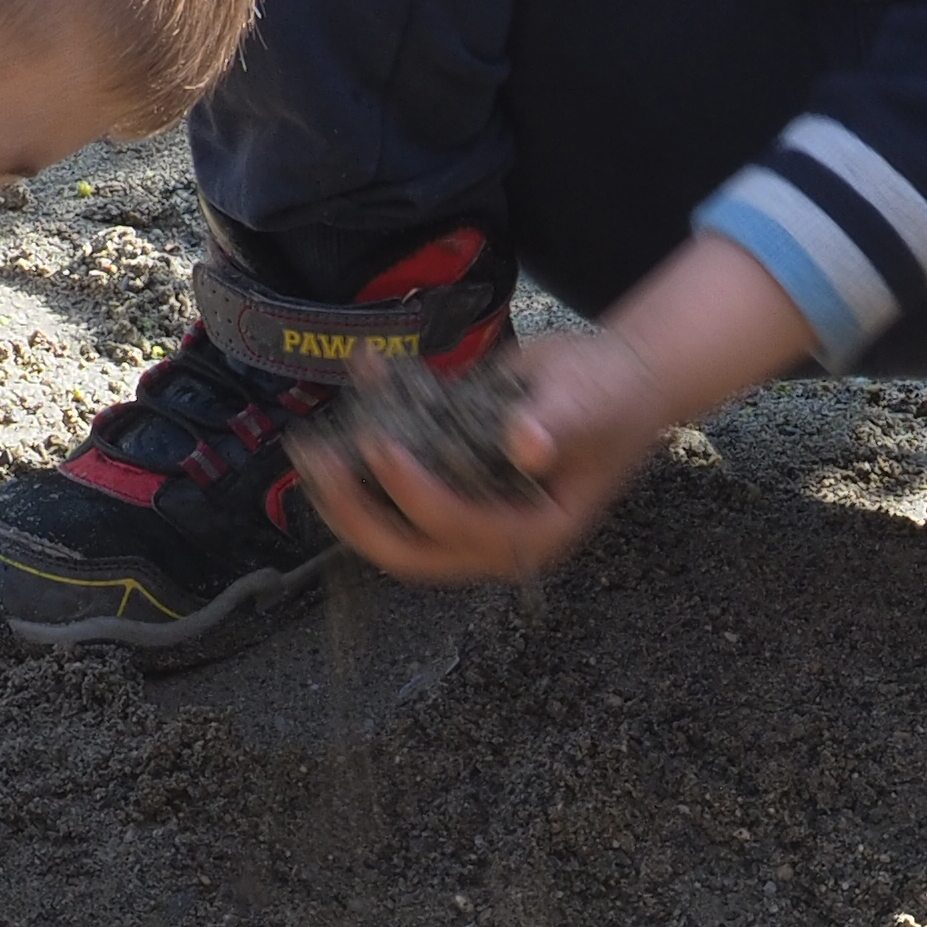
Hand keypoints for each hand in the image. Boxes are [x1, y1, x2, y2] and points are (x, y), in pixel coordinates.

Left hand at [299, 321, 673, 583]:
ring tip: (309, 447)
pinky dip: (366, 449)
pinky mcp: (448, 486)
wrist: (616, 377)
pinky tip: (354, 392)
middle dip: (357, 513)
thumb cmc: (612, 395)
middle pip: (410, 549)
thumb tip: (528, 445)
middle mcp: (496, 536)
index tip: (380, 445)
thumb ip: (559, 425)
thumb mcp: (593, 405)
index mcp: (535, 533)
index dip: (415, 493)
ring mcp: (467, 515)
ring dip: (346, 493)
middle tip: (317, 465)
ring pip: (392, 527)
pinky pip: (396, 485)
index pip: (461, 528)